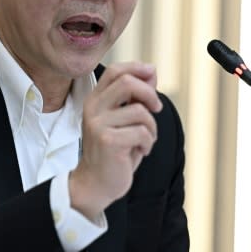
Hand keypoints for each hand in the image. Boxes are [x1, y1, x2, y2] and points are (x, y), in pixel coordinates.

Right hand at [69, 62, 162, 220]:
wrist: (96, 184)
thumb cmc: (114, 152)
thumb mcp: (124, 120)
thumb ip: (135, 97)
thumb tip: (151, 72)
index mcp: (95, 100)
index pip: (115, 71)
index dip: (137, 67)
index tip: (153, 75)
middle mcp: (93, 109)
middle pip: (127, 83)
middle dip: (150, 94)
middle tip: (156, 108)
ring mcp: (98, 124)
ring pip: (140, 111)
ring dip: (151, 126)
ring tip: (146, 139)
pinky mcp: (108, 140)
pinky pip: (141, 132)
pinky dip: (149, 142)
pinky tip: (141, 150)